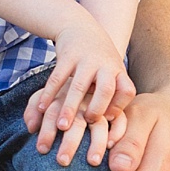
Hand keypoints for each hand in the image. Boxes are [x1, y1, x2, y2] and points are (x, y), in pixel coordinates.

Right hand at [39, 12, 137, 166]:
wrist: (82, 28)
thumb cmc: (98, 64)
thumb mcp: (111, 76)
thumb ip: (112, 103)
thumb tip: (110, 141)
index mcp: (119, 72)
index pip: (127, 91)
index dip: (119, 107)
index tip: (107, 121)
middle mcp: (105, 65)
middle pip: (106, 88)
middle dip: (97, 109)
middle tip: (86, 126)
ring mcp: (86, 59)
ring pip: (78, 86)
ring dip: (70, 107)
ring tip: (61, 127)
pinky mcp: (67, 55)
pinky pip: (57, 77)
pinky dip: (49, 93)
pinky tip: (42, 108)